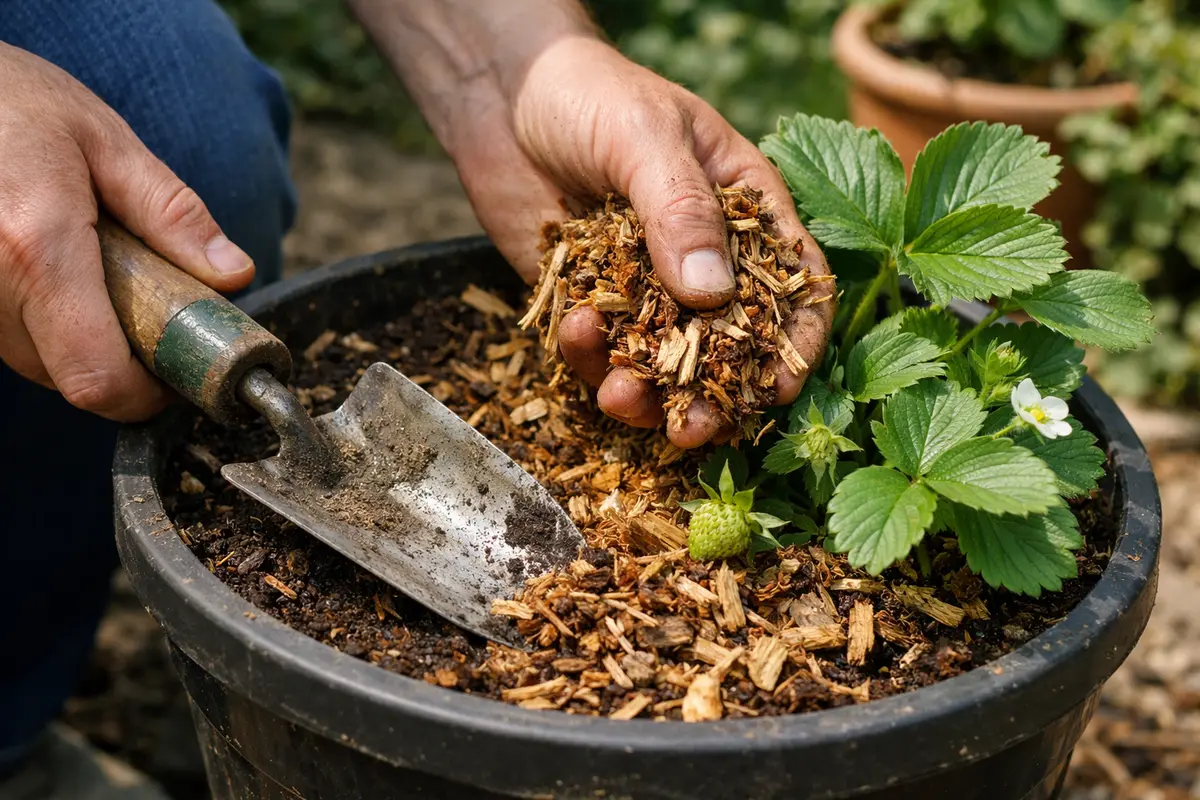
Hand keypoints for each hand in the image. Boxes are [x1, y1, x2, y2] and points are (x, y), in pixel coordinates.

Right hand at [0, 43, 254, 421]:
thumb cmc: (13, 99)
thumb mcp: (106, 141)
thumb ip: (172, 213)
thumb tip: (233, 274)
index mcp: (36, 245)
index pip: (97, 376)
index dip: (145, 395)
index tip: (178, 375)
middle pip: (69, 377)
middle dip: (122, 361)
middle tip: (152, 310)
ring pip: (35, 363)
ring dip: (81, 341)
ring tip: (98, 273)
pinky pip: (7, 337)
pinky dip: (44, 323)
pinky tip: (58, 273)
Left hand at [454, 38, 834, 447]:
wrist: (502, 96)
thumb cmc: (589, 94)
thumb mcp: (644, 136)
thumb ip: (680, 210)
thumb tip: (711, 295)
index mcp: (744, 210)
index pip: (794, 283)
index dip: (794, 341)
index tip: (779, 388)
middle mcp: (703, 258)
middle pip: (728, 344)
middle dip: (713, 394)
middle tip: (691, 430)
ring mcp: (646, 287)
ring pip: (662, 362)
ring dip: (646, 393)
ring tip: (618, 397)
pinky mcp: (593, 303)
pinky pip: (600, 349)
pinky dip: (590, 356)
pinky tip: (576, 329)